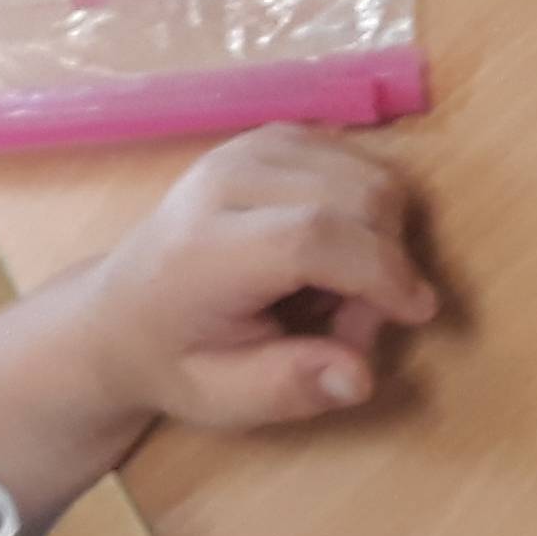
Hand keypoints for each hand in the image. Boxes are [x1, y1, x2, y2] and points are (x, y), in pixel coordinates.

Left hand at [74, 126, 435, 431]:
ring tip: (336, 292)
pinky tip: (332, 253)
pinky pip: (357, 161)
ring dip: (380, 237)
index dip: (380, 273)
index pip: (313, 237)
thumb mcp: (222, 398)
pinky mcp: (274, 137)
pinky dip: (367, 210)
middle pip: (356, 195)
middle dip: (385, 264)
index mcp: (203, 248)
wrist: (119, 312)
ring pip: (367, 173)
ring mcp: (250, 147)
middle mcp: (225, 180)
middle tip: (350, 325)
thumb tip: (360, 377)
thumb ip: (290, 388)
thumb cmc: (175, 359)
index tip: (417, 314)